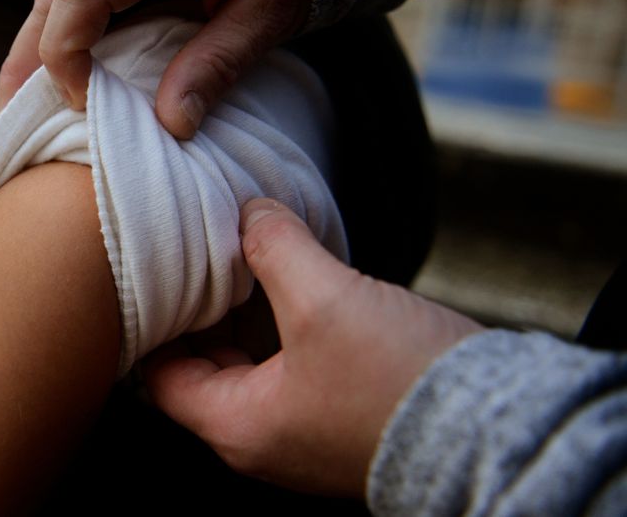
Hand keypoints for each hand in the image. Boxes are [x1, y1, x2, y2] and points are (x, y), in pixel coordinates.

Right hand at [0, 0, 312, 138]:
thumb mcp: (271, 15)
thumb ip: (218, 65)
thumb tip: (170, 125)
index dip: (68, 45)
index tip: (82, 99)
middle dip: (32, 54)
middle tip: (10, 117)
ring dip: (34, 43)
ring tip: (14, 102)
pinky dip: (56, 26)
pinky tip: (47, 67)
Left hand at [142, 199, 482, 495]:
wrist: (498, 428)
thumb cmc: (400, 380)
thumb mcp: (324, 299)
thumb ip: (274, 248)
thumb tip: (250, 212)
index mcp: (237, 427)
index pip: (160, 377)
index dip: (153, 321)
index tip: (156, 273)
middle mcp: (261, 439)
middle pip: (203, 366)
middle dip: (203, 309)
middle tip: (201, 253)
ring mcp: (302, 432)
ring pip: (250, 363)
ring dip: (248, 312)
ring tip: (247, 256)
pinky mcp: (340, 416)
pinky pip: (292, 368)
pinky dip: (285, 326)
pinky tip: (297, 280)